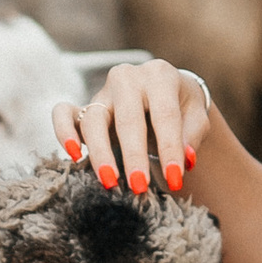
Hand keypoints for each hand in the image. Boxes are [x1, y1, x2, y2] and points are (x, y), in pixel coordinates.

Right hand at [58, 59, 210, 198]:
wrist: (165, 90)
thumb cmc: (182, 107)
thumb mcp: (196, 116)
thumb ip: (192, 136)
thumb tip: (187, 159)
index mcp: (159, 76)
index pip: (165, 115)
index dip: (170, 149)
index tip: (176, 179)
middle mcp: (128, 78)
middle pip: (128, 119)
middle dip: (134, 155)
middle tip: (140, 186)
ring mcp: (103, 92)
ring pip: (94, 120)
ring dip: (101, 153)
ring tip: (110, 182)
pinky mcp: (84, 105)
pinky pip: (64, 113)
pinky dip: (64, 131)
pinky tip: (74, 154)